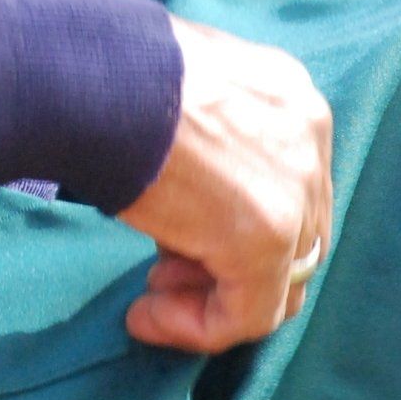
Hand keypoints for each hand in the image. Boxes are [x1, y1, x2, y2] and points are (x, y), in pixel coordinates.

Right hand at [118, 16, 331, 353]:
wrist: (91, 76)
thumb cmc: (110, 71)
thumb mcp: (180, 84)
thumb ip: (206, 127)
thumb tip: (191, 178)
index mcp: (289, 95)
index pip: (287, 183)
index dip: (231, 218)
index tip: (173, 236)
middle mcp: (309, 139)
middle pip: (293, 232)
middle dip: (225, 260)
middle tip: (163, 270)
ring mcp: (295, 190)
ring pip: (278, 279)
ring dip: (212, 297)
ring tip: (152, 299)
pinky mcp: (267, 237)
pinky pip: (249, 313)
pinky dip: (199, 328)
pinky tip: (146, 317)